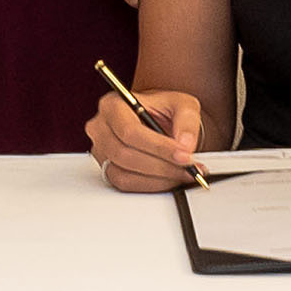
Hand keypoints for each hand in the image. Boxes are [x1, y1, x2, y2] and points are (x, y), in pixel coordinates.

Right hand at [86, 87, 203, 192]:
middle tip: (188, 168)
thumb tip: (185, 145)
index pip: (130, 131)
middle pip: (125, 154)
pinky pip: (125, 184)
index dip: (158, 147)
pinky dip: (151, 186)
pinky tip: (169, 180)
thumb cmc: (165, 110)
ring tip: (183, 174)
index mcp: (114, 104)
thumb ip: (186, 122)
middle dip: (161, 165)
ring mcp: (101, 151)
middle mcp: (101, 128)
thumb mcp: (182, 105)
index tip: (184, 155)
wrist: (160, 122)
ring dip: (158, 179)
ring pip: (124, 174)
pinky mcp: (107, 169)